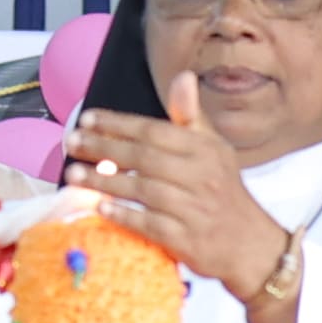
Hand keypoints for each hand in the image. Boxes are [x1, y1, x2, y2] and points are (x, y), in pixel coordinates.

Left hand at [66, 79, 293, 295]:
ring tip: (73, 175)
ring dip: (104, 182)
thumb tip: (182, 77)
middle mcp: (201, 176)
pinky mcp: (186, 239)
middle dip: (103, 148)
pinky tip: (100, 207)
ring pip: (142, 190)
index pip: (155, 131)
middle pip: (144, 158)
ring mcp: (193, 209)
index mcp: (205, 150)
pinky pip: (149, 224)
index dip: (119, 124)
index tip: (88, 119)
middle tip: (71, 143)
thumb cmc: (224, 193)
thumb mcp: (215, 150)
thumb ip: (191, 117)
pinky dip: (124, 215)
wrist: (250, 245)